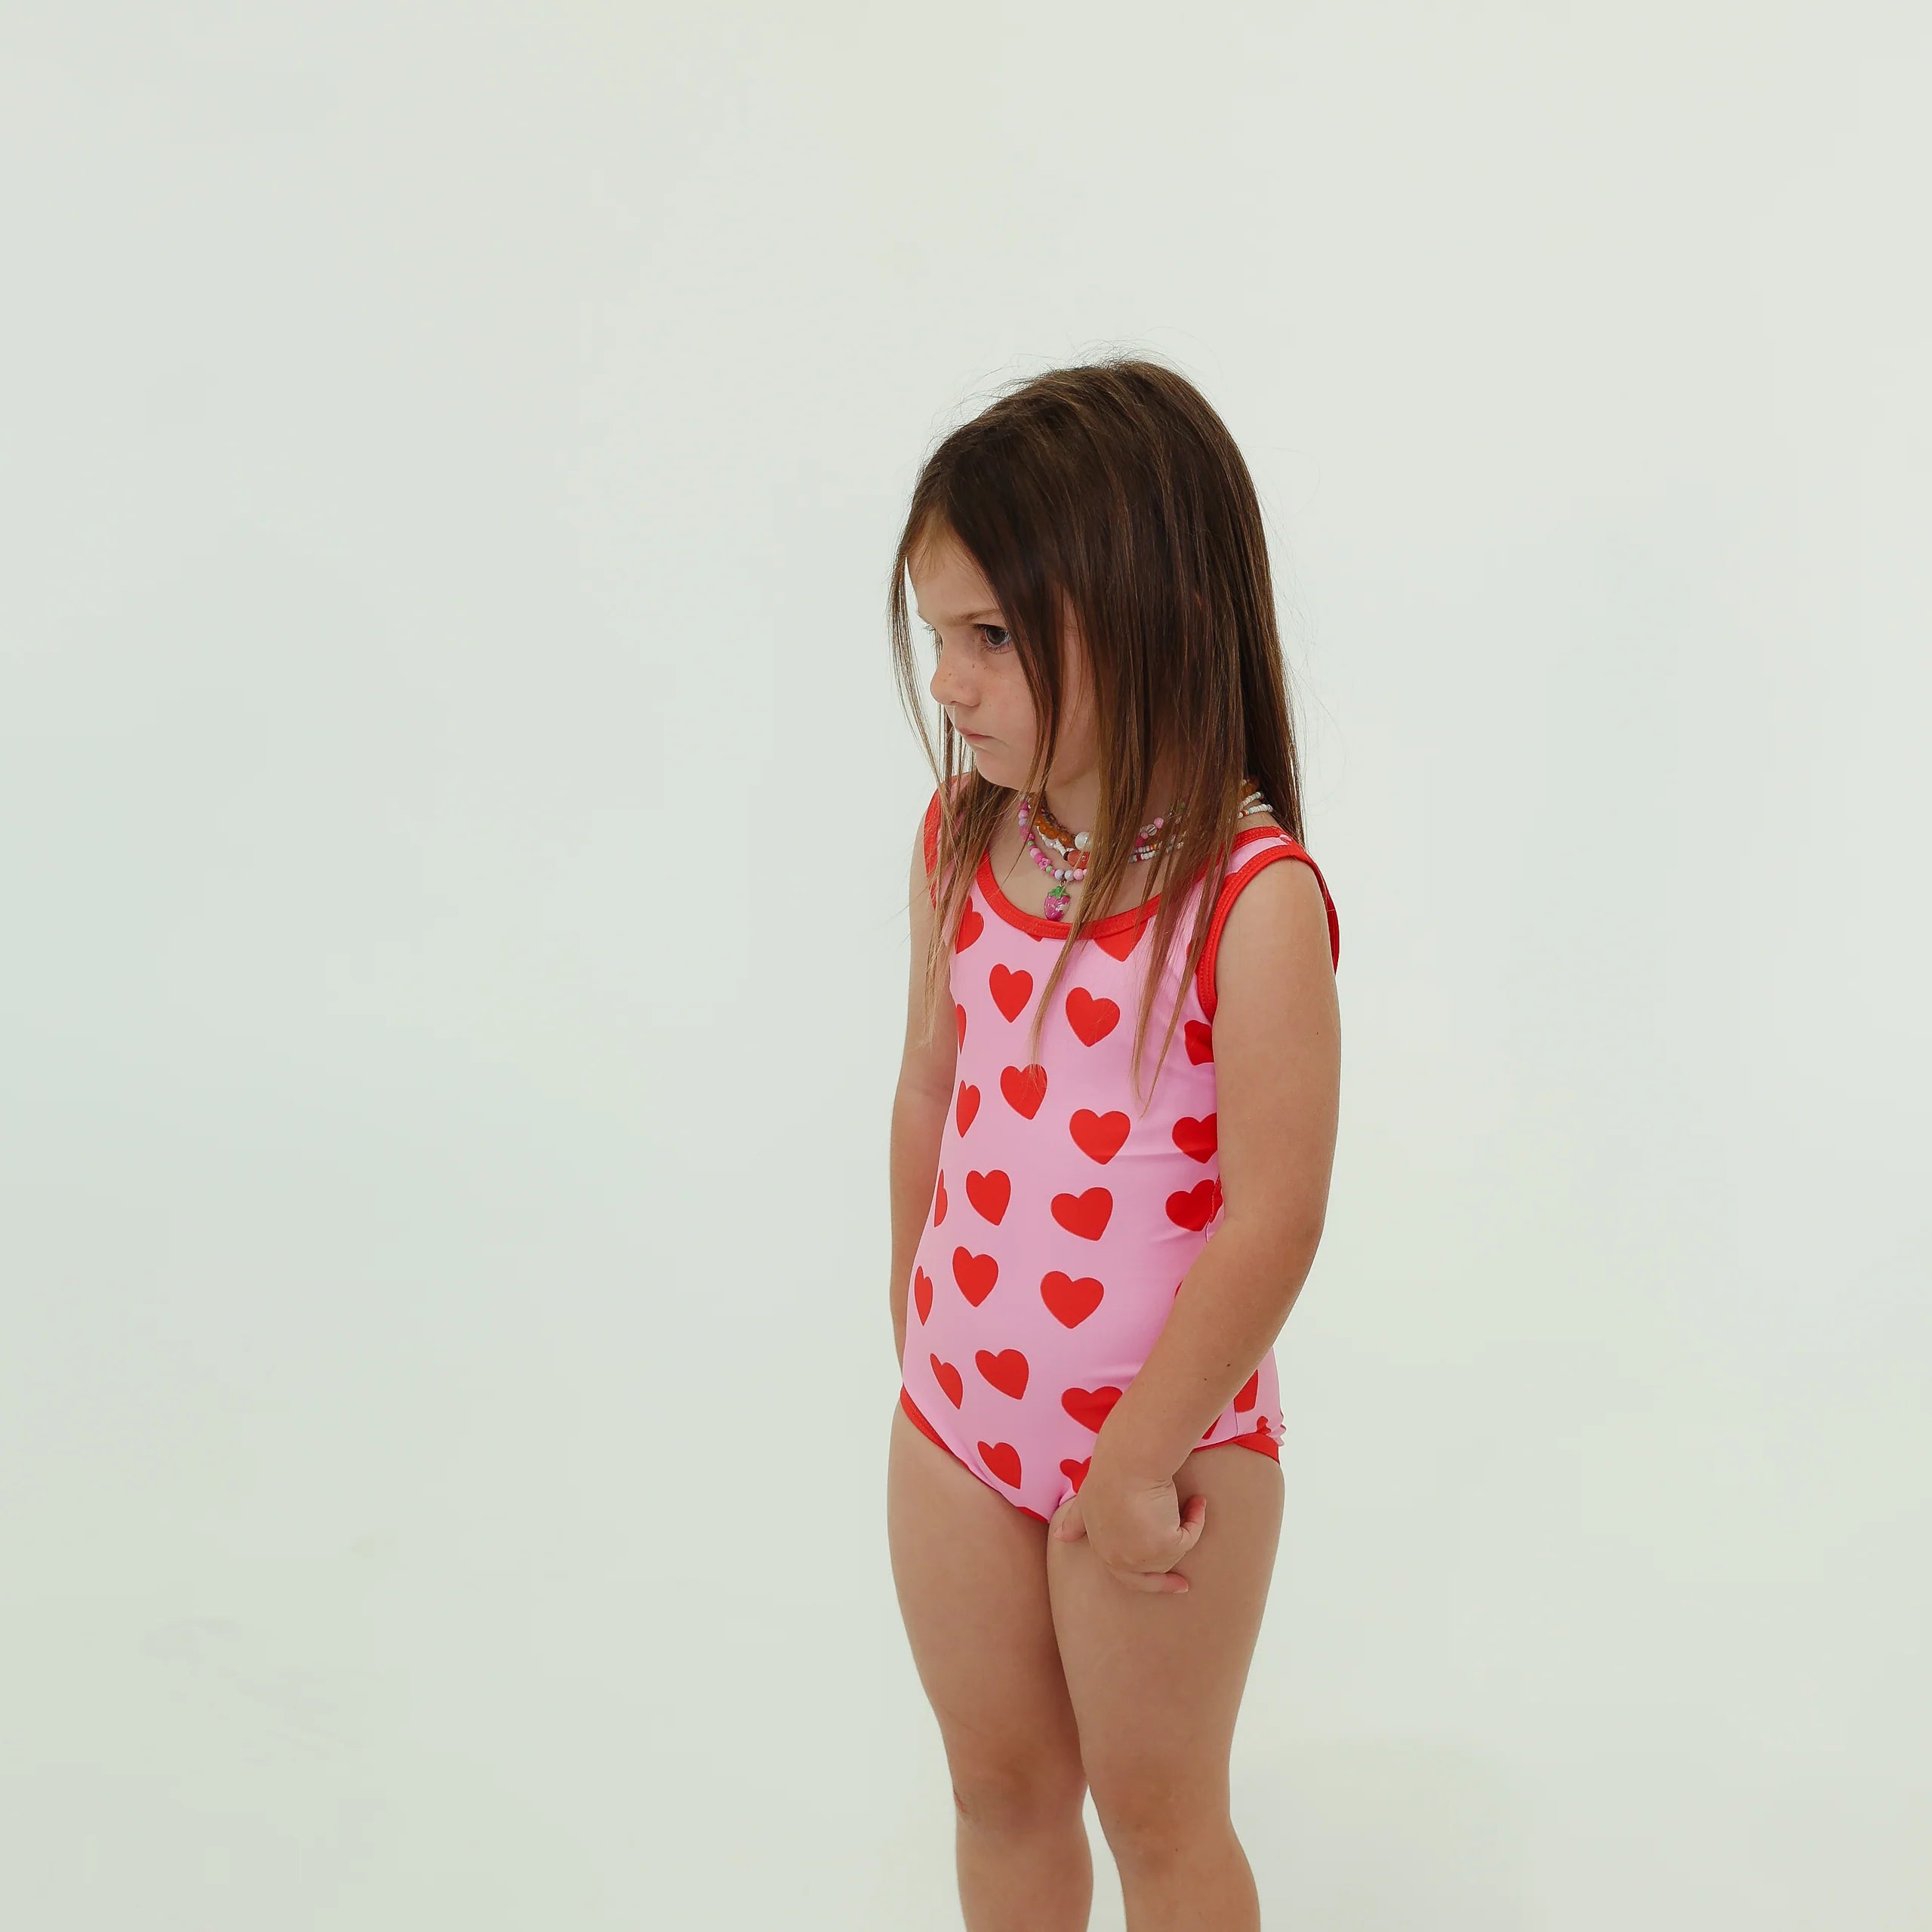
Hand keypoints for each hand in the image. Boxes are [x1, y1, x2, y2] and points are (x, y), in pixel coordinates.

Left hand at [1050, 1464, 1205, 1593]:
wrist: (1127, 1463)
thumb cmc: (1107, 1474)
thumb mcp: (1085, 1502)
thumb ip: (1074, 1522)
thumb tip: (1059, 1537)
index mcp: (1102, 1549)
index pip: (1124, 1575)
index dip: (1144, 1579)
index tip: (1161, 1580)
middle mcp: (1121, 1559)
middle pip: (1151, 1574)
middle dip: (1166, 1582)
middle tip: (1183, 1585)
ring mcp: (1143, 1557)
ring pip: (1172, 1553)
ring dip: (1183, 1529)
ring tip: (1188, 1502)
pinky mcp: (1166, 1546)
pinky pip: (1189, 1537)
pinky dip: (1196, 1520)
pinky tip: (1197, 1501)